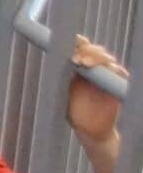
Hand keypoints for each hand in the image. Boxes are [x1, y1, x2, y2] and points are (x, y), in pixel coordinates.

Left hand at [68, 35, 127, 151]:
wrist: (90, 132)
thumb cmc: (75, 113)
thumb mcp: (64, 94)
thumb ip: (62, 79)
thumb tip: (51, 61)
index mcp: (79, 69)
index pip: (81, 50)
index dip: (79, 43)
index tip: (75, 41)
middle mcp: (93, 70)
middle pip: (95, 52)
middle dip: (87, 51)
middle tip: (77, 59)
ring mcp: (106, 78)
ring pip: (108, 60)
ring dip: (98, 58)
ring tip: (85, 63)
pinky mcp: (117, 87)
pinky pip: (121, 74)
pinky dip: (115, 69)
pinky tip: (108, 68)